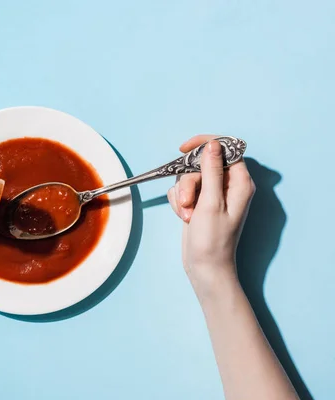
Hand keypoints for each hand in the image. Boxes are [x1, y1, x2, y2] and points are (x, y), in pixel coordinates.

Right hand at [167, 135, 254, 294]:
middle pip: (201, 164)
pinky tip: (185, 216)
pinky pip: (182, 189)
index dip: (205, 145)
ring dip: (182, 194)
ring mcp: (212, 194)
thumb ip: (212, 171)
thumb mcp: (211, 203)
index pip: (226, 149)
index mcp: (240, 183)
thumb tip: (213, 144)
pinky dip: (179, 201)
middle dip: (188, 182)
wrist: (204, 266)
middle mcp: (228, 186)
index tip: (184, 149)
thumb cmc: (213, 240)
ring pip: (188, 177)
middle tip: (187, 202)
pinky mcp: (199, 202)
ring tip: (187, 214)